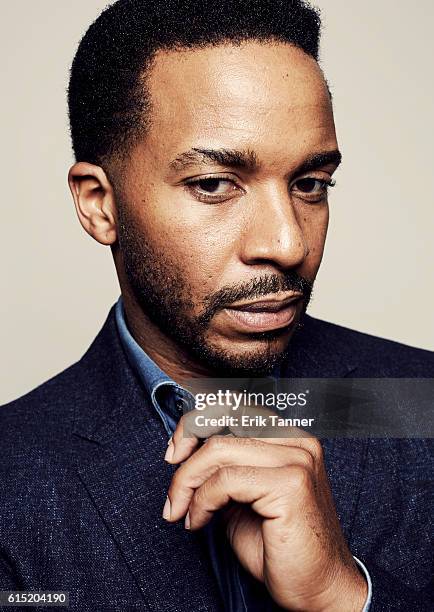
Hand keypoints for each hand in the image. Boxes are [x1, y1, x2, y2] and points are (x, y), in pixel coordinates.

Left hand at [163, 409, 367, 610]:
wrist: (317, 588)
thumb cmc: (277, 543)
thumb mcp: (241, 494)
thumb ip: (222, 466)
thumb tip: (183, 451)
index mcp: (288, 435)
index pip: (233, 406)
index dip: (196, 422)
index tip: (174, 452)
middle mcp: (297, 440)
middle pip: (223, 422)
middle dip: (186, 452)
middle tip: (173, 487)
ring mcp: (298, 459)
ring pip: (218, 450)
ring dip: (188, 483)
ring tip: (183, 512)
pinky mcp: (291, 485)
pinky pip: (226, 481)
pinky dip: (201, 502)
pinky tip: (198, 522)